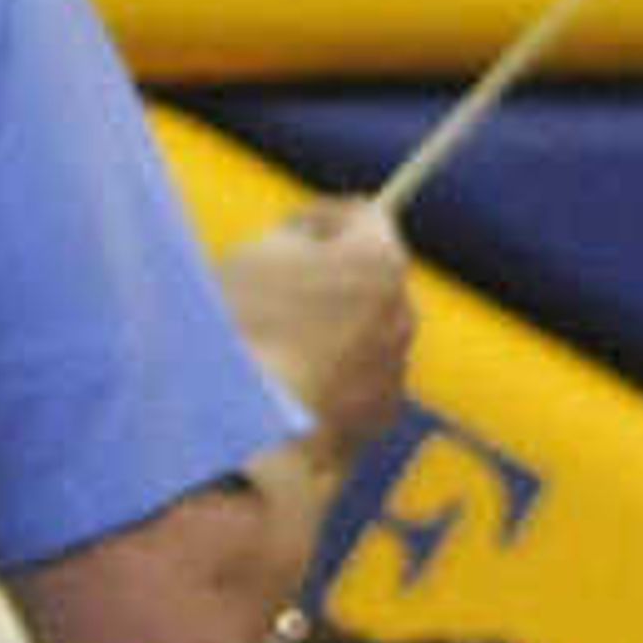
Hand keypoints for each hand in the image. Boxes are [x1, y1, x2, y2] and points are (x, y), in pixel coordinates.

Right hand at [222, 200, 414, 458]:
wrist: (242, 427)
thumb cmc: (240, 330)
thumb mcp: (256, 255)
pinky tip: (287, 390)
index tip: (291, 227)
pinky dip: (331, 382)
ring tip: (275, 349)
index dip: (321, 217)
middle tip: (278, 292)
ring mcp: (394, 371)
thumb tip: (307, 245)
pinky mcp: (377, 419)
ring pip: (364, 336)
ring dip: (332, 333)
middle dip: (332, 281)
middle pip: (369, 280)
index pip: (363, 216)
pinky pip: (357, 385)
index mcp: (380, 261)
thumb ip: (297, 237)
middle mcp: (402, 313)